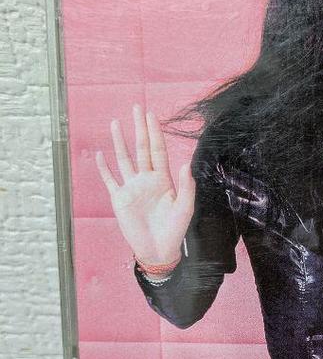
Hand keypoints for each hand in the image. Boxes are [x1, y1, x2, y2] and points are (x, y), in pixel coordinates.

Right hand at [95, 104, 195, 268]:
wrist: (159, 250)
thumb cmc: (175, 230)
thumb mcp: (184, 208)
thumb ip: (185, 186)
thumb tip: (184, 163)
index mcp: (163, 179)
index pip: (157, 150)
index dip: (154, 133)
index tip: (151, 115)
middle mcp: (146, 179)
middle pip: (140, 148)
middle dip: (138, 128)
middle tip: (136, 108)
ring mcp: (131, 188)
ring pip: (124, 160)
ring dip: (119, 142)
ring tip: (115, 123)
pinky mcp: (119, 199)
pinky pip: (110, 180)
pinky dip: (104, 168)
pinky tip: (100, 155)